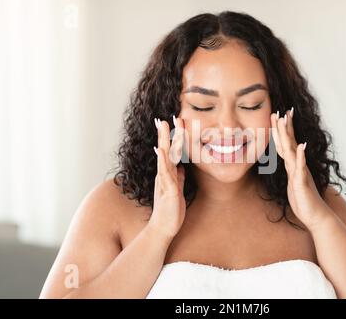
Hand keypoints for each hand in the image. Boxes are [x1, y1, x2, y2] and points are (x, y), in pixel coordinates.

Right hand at [148, 115, 185, 239]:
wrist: (163, 228)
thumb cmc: (171, 210)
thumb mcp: (177, 190)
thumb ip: (179, 178)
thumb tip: (182, 167)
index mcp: (168, 175)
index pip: (170, 152)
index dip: (171, 138)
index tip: (173, 123)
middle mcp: (164, 175)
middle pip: (165, 150)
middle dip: (166, 134)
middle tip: (164, 117)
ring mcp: (165, 182)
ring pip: (165, 158)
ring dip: (165, 141)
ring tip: (164, 126)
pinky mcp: (168, 191)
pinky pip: (166, 174)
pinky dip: (164, 162)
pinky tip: (163, 151)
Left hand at [270, 108, 332, 230]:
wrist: (316, 215)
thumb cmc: (304, 200)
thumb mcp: (293, 183)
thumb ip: (291, 171)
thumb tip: (288, 162)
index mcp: (293, 165)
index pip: (286, 144)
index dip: (282, 131)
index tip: (278, 116)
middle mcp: (297, 165)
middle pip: (289, 142)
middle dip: (284, 127)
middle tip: (281, 111)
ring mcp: (300, 172)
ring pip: (292, 150)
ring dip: (288, 135)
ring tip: (285, 121)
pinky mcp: (302, 182)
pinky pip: (300, 167)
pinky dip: (300, 156)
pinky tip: (300, 146)